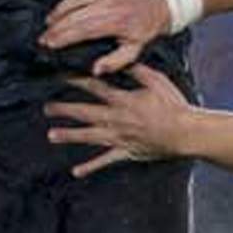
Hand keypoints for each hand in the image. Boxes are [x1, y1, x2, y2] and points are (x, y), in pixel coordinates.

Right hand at [39, 0, 171, 75]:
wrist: (163, 7)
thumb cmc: (147, 28)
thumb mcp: (135, 50)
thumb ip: (115, 61)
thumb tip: (95, 69)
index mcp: (116, 21)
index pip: (82, 29)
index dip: (63, 37)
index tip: (49, 43)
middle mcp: (112, 2)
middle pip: (76, 13)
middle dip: (57, 25)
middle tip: (44, 34)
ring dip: (62, 7)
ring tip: (51, 18)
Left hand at [44, 65, 190, 177]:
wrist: (185, 133)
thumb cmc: (174, 106)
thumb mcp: (157, 81)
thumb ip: (136, 71)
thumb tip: (120, 61)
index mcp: (123, 100)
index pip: (95, 87)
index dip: (76, 80)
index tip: (60, 76)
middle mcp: (117, 119)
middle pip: (85, 113)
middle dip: (64, 109)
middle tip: (46, 107)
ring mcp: (120, 138)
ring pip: (89, 136)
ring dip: (69, 135)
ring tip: (51, 135)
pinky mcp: (126, 152)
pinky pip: (105, 161)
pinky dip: (91, 167)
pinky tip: (76, 171)